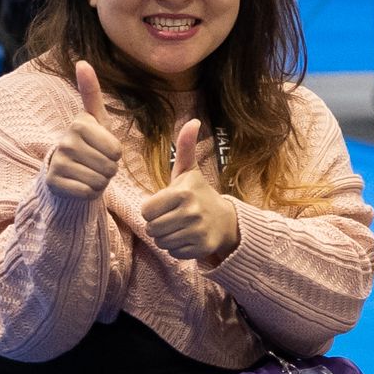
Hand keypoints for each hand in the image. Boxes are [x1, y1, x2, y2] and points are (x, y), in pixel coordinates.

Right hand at [42, 60, 124, 202]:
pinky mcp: (55, 182)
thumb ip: (91, 92)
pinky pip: (88, 192)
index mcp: (79, 124)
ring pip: (100, 180)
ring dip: (100, 181)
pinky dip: (90, 193)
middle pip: (110, 166)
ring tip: (88, 172)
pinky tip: (80, 184)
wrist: (65, 171)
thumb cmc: (88, 143)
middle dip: (109, 169)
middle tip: (95, 163)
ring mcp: (58, 162)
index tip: (102, 148)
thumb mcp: (96, 119)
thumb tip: (82, 61)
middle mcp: (65, 141)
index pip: (116, 149)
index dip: (115, 153)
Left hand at [142, 117, 238, 264]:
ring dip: (166, 237)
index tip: (166, 205)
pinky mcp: (201, 248)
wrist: (227, 221)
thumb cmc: (199, 194)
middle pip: (152, 228)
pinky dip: (177, 248)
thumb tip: (193, 120)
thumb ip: (185, 147)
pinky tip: (188, 238)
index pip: (146, 210)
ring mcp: (198, 231)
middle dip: (158, 225)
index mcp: (182, 193)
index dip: (152, 209)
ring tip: (180, 228)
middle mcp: (191, 212)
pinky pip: (173, 252)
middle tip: (172, 218)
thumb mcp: (188, 172)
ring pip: (161, 241)